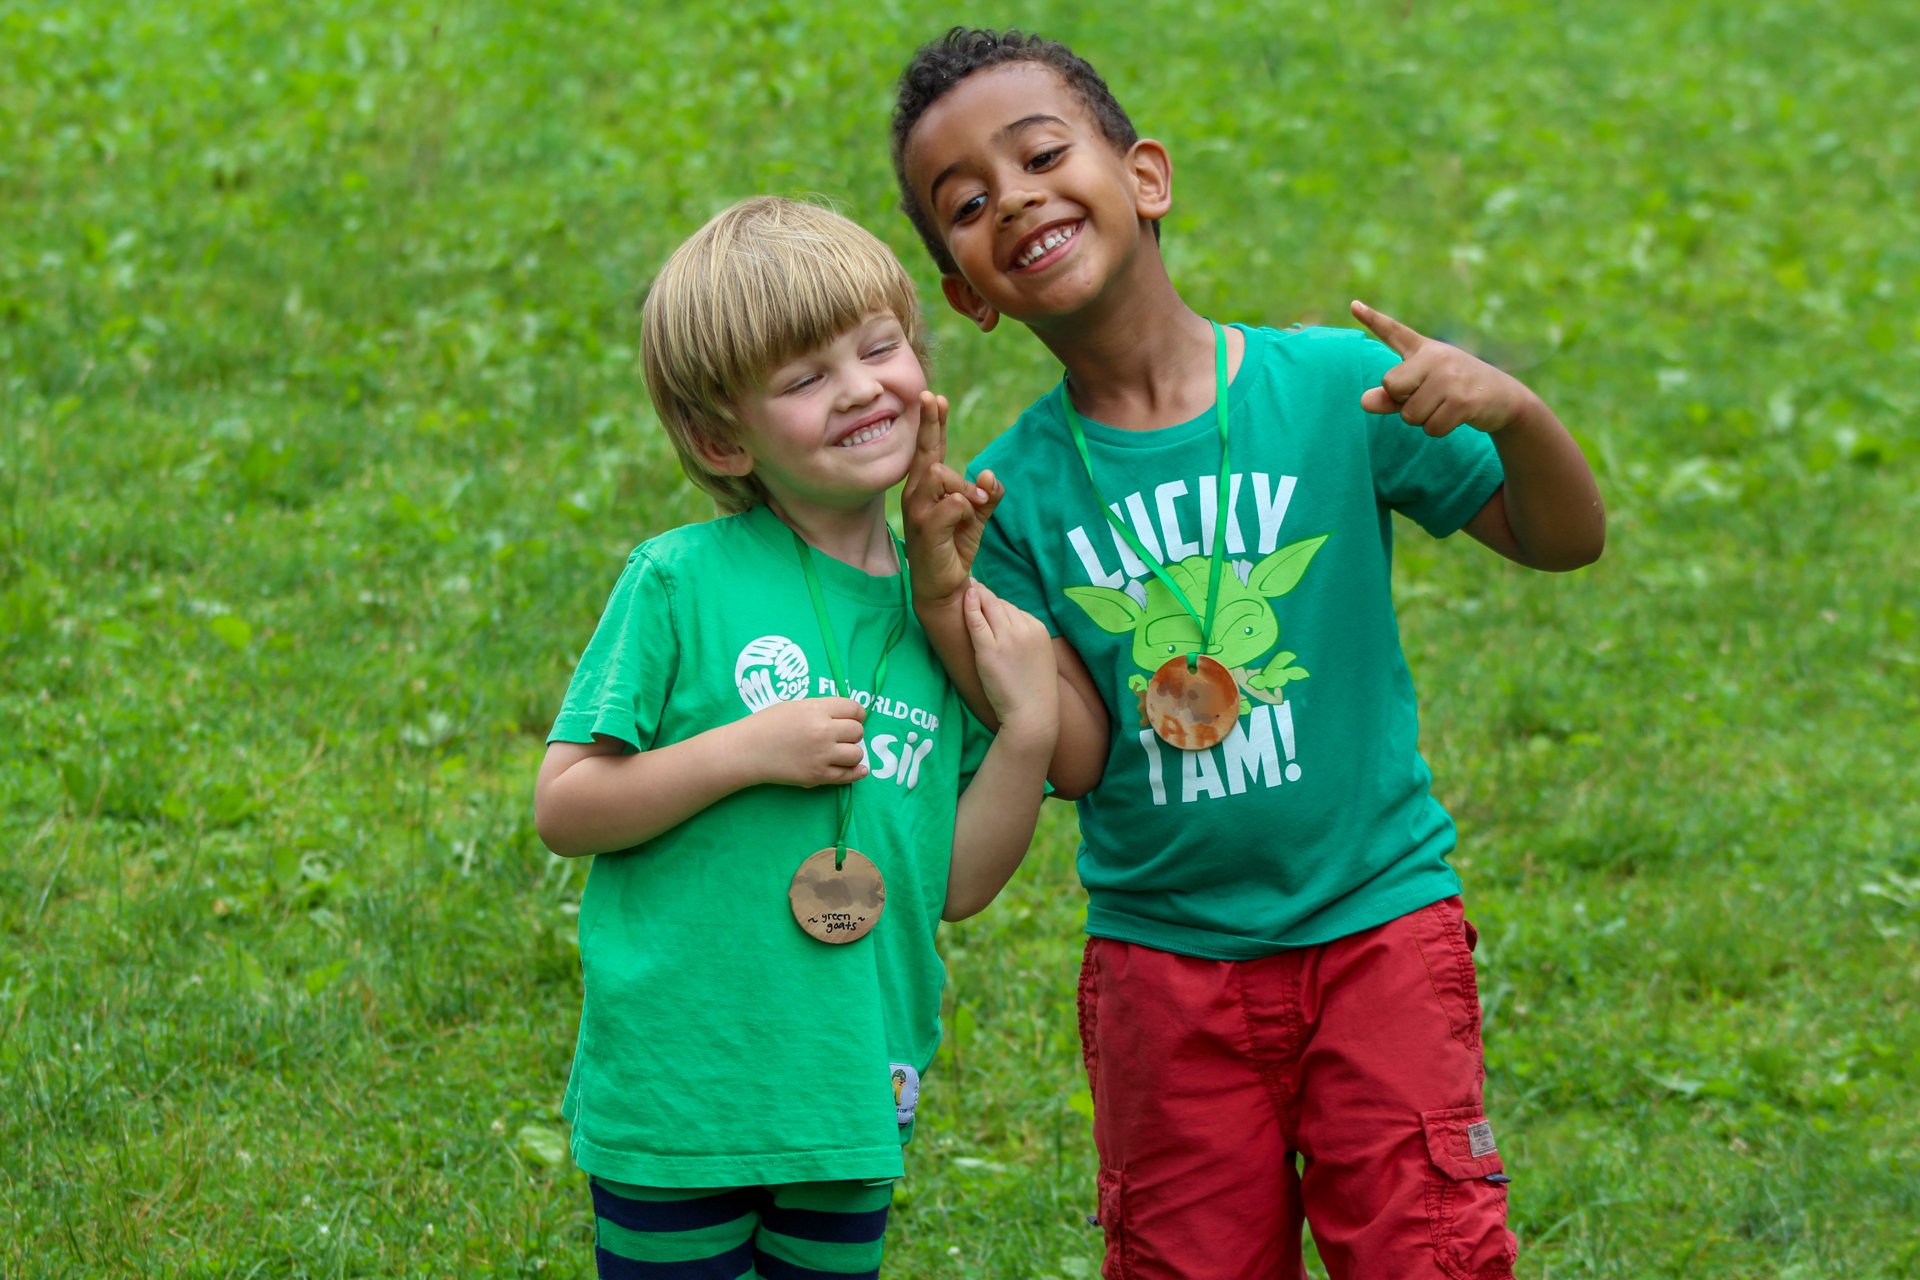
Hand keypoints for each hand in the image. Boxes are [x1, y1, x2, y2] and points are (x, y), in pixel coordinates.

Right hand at [740, 696, 868, 787]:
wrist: (747, 750)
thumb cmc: (767, 724)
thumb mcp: (796, 706)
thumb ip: (822, 709)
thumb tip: (847, 717)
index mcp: (817, 709)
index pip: (854, 709)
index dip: (856, 713)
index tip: (853, 718)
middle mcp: (823, 731)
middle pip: (857, 731)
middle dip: (853, 732)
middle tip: (842, 735)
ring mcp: (822, 755)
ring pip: (856, 754)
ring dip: (852, 752)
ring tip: (840, 751)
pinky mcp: (817, 775)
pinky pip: (847, 776)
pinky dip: (855, 772)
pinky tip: (858, 769)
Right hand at [902, 390, 1003, 605]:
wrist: (945, 586)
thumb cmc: (954, 547)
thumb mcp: (976, 517)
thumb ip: (986, 494)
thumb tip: (988, 475)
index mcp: (926, 489)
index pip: (929, 450)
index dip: (932, 424)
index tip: (933, 397)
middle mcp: (916, 495)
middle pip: (926, 452)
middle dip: (931, 424)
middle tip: (935, 397)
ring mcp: (918, 510)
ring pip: (941, 474)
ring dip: (965, 487)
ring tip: (975, 507)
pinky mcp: (927, 528)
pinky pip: (953, 503)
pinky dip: (967, 508)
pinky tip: (966, 521)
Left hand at [964, 582, 1057, 739]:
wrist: (1033, 713)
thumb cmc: (1033, 691)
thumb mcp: (1039, 656)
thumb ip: (1027, 638)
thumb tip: (1010, 627)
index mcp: (1038, 629)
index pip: (1014, 609)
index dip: (998, 607)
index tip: (987, 603)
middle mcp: (1024, 629)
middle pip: (1001, 604)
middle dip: (985, 596)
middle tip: (971, 585)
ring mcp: (1006, 638)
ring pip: (989, 606)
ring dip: (977, 595)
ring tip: (965, 587)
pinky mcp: (989, 650)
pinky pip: (977, 620)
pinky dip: (970, 606)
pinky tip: (964, 595)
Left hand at [1352, 300, 1543, 436]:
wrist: (1506, 398)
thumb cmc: (1456, 390)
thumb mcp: (1422, 388)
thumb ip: (1391, 395)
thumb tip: (1363, 402)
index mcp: (1424, 349)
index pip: (1394, 331)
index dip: (1373, 319)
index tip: (1353, 305)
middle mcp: (1436, 357)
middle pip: (1392, 387)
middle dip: (1403, 403)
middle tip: (1428, 397)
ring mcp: (1451, 377)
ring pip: (1410, 415)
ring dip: (1423, 420)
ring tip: (1445, 405)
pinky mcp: (1464, 400)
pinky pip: (1430, 428)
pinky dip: (1439, 429)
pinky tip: (1456, 415)